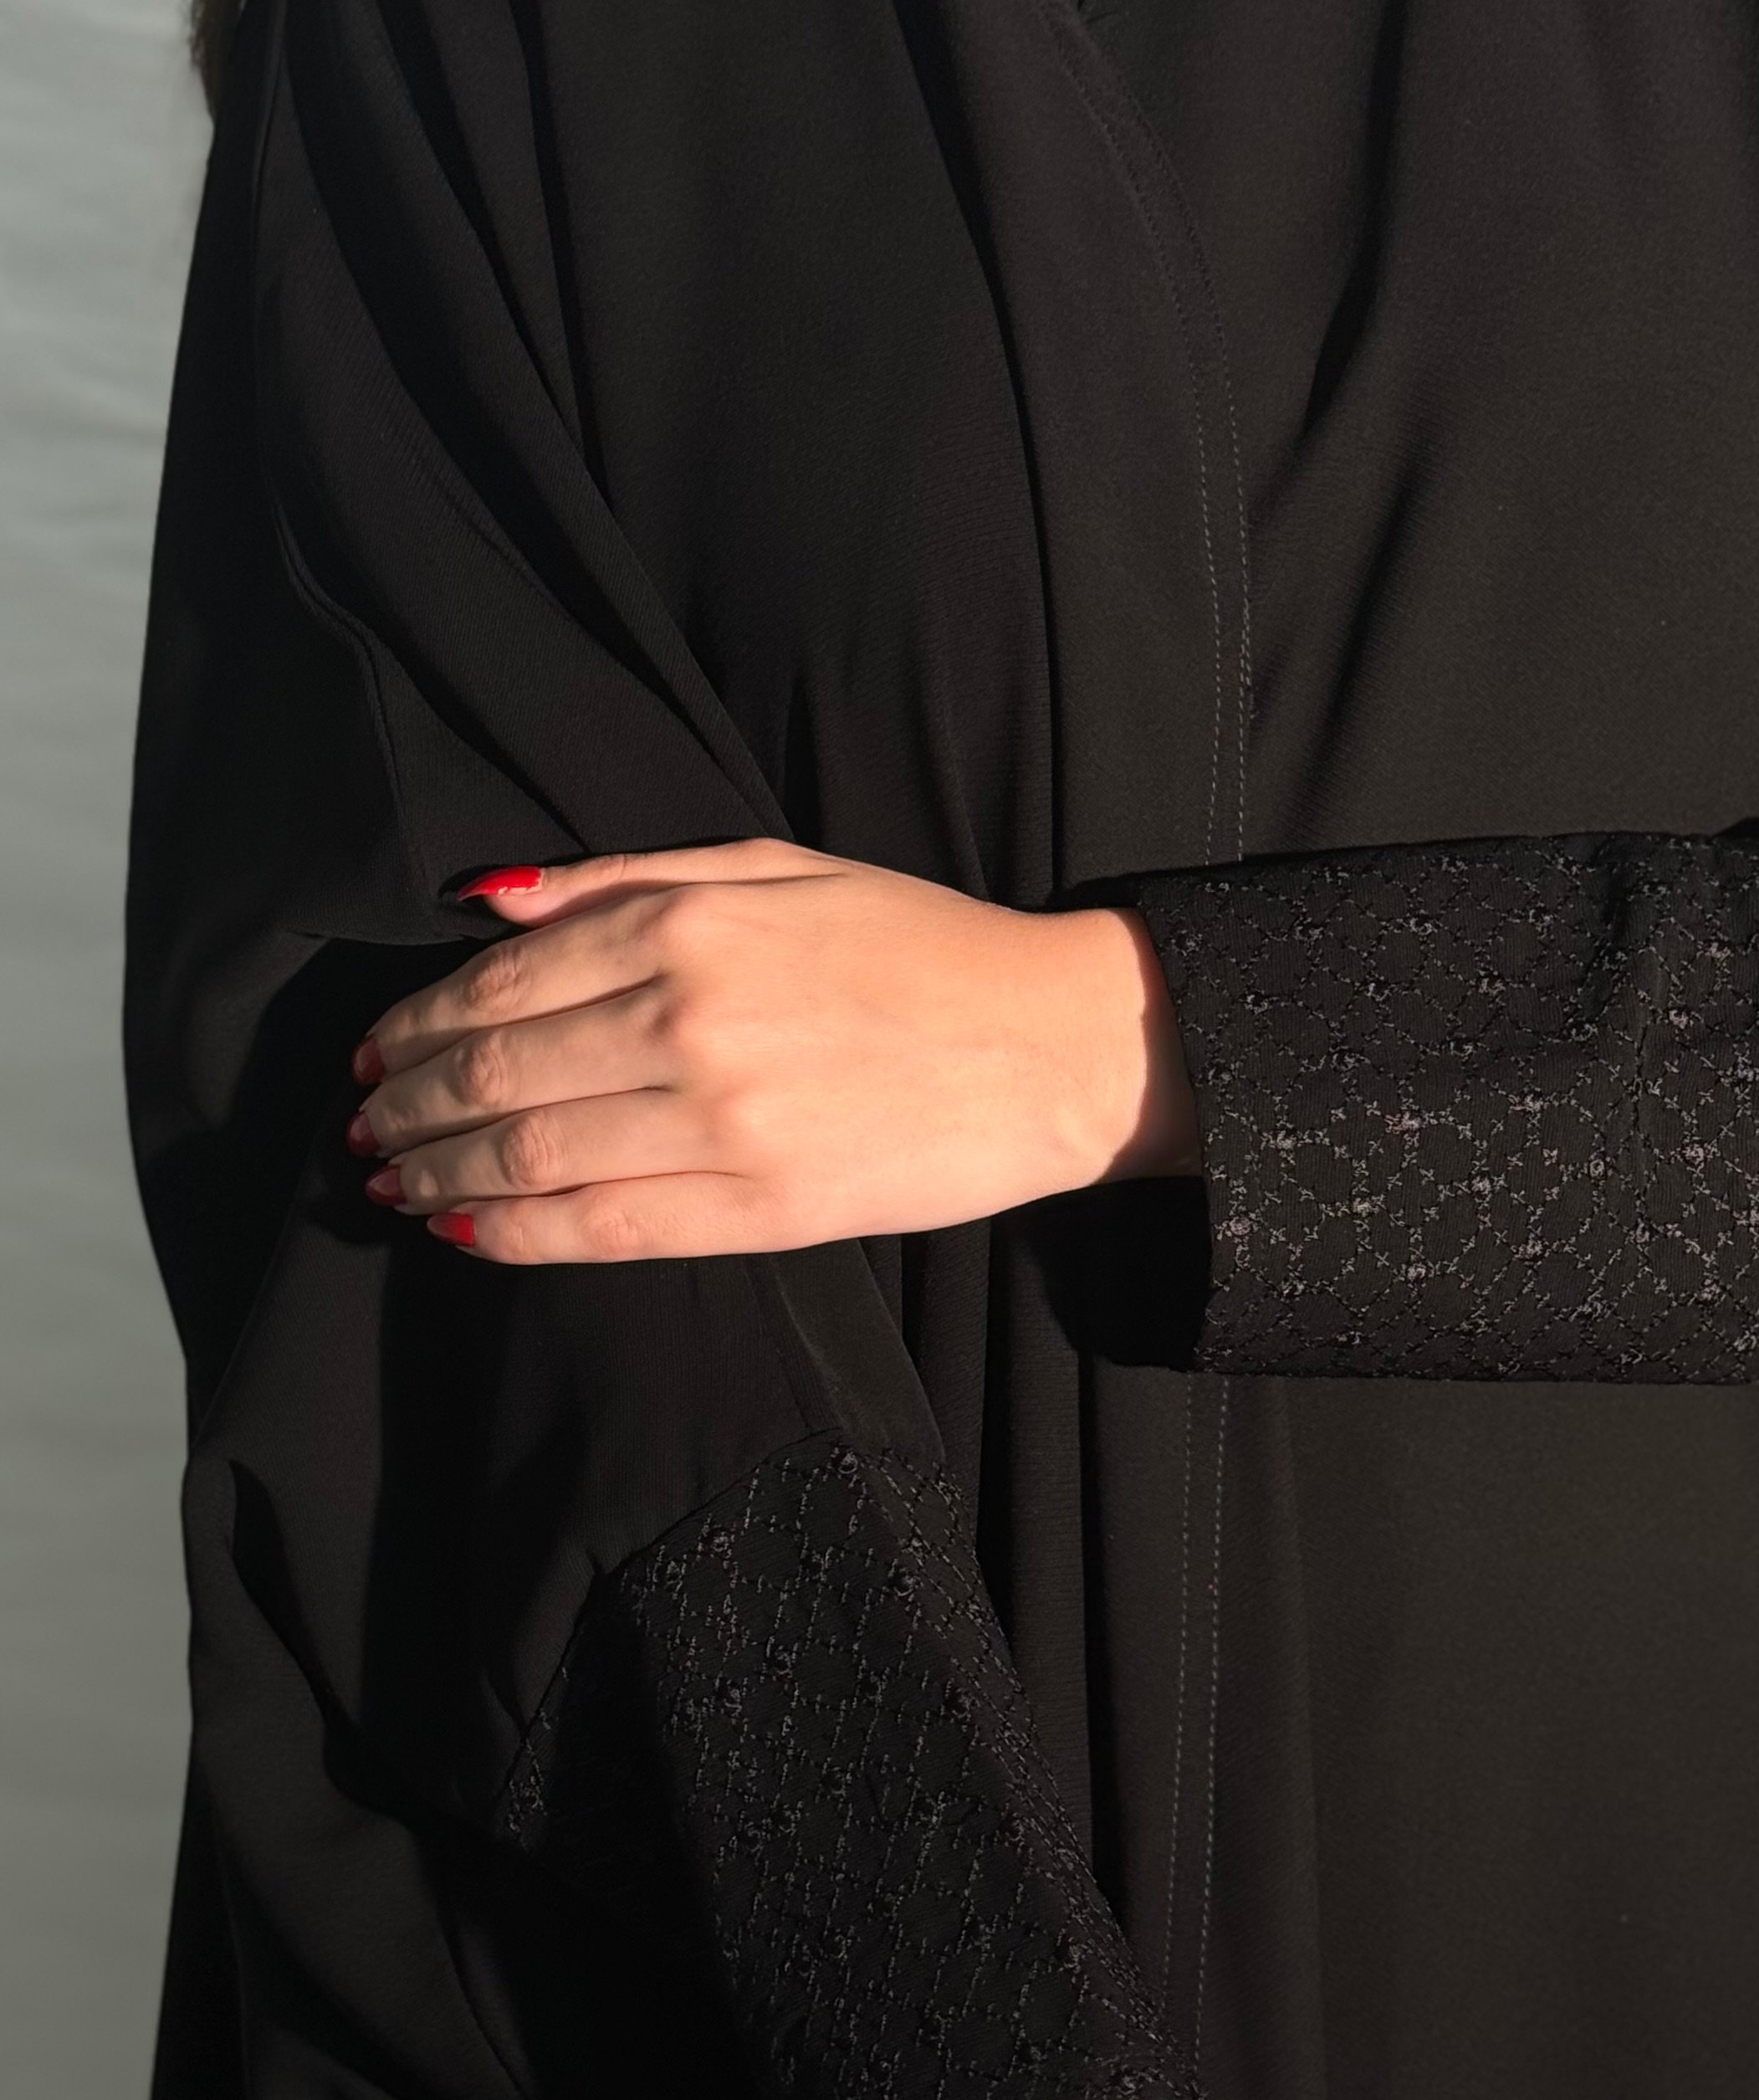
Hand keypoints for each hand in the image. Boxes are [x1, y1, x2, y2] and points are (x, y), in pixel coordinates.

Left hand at [347, 841, 1199, 1258]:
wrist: (1052, 1045)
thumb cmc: (917, 946)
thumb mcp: (774, 866)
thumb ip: (622, 877)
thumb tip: (485, 900)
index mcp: (687, 924)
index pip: (499, 982)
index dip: (414, 1026)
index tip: (376, 1051)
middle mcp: (688, 1019)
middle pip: (493, 1074)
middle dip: (405, 1106)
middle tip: (365, 1125)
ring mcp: (723, 1121)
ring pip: (527, 1156)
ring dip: (436, 1174)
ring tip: (392, 1182)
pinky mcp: (761, 1206)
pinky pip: (601, 1228)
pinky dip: (512, 1234)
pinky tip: (462, 1232)